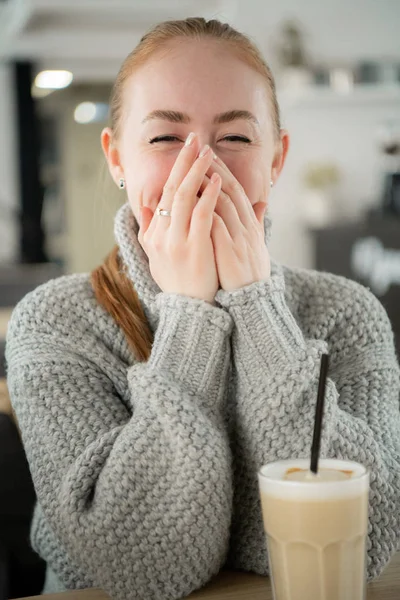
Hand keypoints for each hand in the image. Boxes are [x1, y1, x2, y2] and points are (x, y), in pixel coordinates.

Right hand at [138, 137, 221, 303]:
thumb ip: (150, 230)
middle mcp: (161, 235)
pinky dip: (208, 195)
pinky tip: (216, 180)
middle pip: (172, 190)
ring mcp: (176, 241)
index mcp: (154, 235)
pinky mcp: (193, 248)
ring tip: (206, 152)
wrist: (190, 311)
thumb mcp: (156, 257)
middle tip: (194, 139)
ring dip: (196, 172)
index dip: (176, 171)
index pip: (165, 195)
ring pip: (184, 198)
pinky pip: (201, 215)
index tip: (186, 151)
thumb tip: (147, 205)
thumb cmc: (179, 283)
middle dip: (183, 162)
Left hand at [200, 157, 270, 291]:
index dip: (221, 170)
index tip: (207, 155)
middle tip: (198, 150)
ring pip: (223, 203)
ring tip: (192, 168)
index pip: (235, 190)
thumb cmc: (251, 274)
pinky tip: (193, 200)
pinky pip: (217, 225)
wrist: (254, 301)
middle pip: (230, 190)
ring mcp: (240, 238)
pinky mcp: (230, 251)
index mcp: (251, 224)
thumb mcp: (256, 245)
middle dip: (214, 169)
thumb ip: (257, 223)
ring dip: (208, 184)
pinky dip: (206, 210)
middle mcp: (247, 227)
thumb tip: (262, 204)